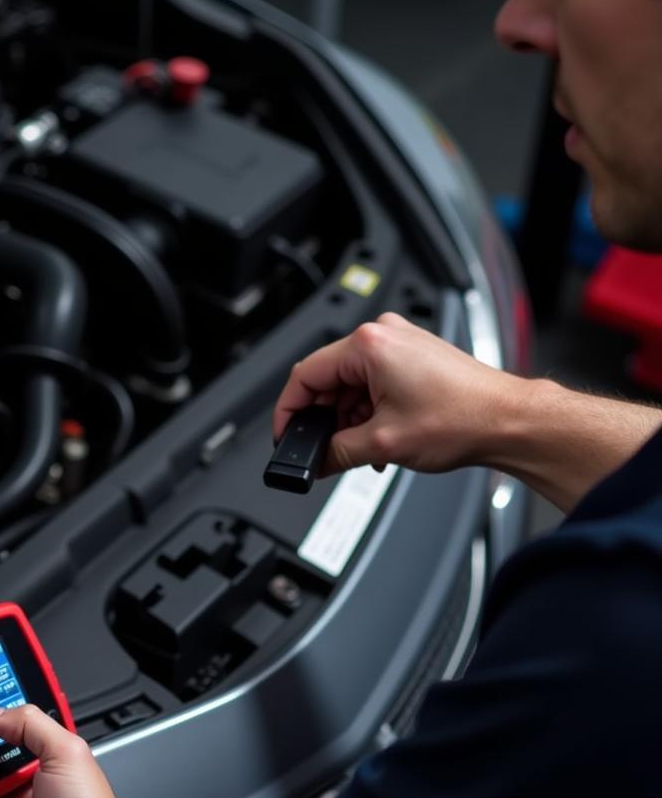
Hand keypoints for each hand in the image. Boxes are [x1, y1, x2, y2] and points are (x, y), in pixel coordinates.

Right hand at [273, 312, 520, 475]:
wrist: (511, 421)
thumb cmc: (465, 418)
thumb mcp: (383, 444)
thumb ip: (335, 453)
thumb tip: (314, 462)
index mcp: (369, 345)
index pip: (304, 375)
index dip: (289, 412)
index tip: (286, 436)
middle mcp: (383, 336)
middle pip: (328, 381)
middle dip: (325, 420)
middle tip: (325, 451)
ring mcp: (400, 345)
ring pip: (351, 386)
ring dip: (349, 420)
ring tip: (364, 448)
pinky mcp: (414, 358)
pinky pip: (373, 384)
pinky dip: (369, 412)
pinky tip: (379, 438)